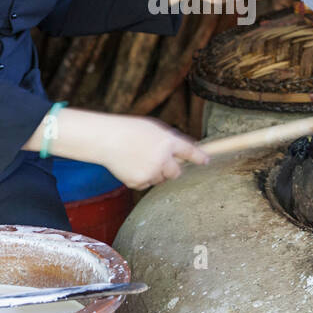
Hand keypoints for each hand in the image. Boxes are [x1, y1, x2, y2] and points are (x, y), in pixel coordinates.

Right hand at [95, 116, 209, 189]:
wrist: (106, 139)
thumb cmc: (128, 131)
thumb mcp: (152, 129)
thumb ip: (167, 141)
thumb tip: (179, 153)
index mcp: (167, 141)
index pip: (189, 151)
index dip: (199, 157)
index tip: (206, 161)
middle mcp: (163, 158)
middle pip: (175, 172)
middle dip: (170, 169)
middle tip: (157, 162)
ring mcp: (151, 171)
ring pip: (159, 179)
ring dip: (153, 172)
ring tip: (136, 158)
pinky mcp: (140, 181)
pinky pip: (145, 184)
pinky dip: (140, 177)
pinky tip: (130, 166)